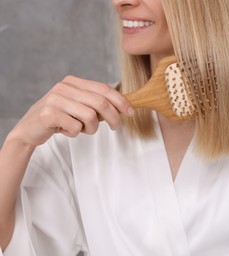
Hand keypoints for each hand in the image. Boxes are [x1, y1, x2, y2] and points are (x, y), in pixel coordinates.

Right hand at [9, 75, 133, 147]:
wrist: (30, 129)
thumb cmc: (60, 117)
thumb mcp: (79, 105)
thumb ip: (97, 102)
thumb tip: (124, 106)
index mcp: (74, 82)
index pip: (104, 88)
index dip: (121, 101)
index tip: (131, 112)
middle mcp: (64, 87)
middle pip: (101, 103)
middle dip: (113, 117)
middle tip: (115, 127)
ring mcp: (55, 99)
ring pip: (90, 117)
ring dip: (91, 128)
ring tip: (81, 129)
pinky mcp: (48, 114)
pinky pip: (76, 127)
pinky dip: (75, 133)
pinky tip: (66, 131)